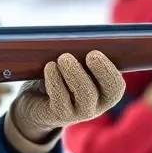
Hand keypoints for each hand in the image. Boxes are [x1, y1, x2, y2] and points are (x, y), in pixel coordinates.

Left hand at [5, 51, 124, 152]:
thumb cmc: (59, 76)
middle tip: (81, 54)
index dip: (108, 70)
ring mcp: (78, 114)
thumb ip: (82, 56)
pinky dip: (56, 81)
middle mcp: (95, 106)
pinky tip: (50, 66)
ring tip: (63, 57)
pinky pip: (61, 100)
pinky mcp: (59, 115)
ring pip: (85, 95)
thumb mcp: (73, 66)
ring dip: (75, 73)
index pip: (116, 86)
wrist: (35, 100)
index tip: (93, 53)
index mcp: (104, 94)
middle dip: (98, 70)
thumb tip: (83, 37)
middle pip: (105, 92)